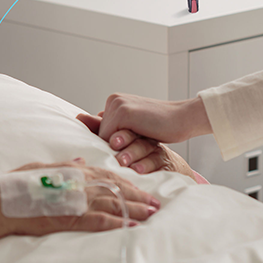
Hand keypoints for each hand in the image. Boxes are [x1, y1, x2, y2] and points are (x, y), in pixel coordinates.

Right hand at [5, 159, 160, 234]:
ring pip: (112, 203)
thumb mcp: (42, 167)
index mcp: (73, 171)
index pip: (108, 174)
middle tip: (156, 203)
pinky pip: (97, 220)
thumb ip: (65, 165)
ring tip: (151, 214)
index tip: (141, 188)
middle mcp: (78, 183)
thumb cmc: (16, 185)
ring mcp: (74, 200)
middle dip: (138, 196)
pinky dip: (115, 222)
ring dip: (134, 209)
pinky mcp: (67, 217)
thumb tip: (81, 160)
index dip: (127, 182)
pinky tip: (130, 226)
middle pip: (116, 188)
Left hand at [77, 113, 195, 179]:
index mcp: (115, 103)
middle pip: (101, 135)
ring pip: (106, 138)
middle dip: (112, 149)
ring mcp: (119, 105)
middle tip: (127, 155)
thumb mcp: (134, 128)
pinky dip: (121, 149)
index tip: (125, 149)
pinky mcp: (125, 112)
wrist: (182, 118)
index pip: (101, 131)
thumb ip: (111, 128)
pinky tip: (129, 156)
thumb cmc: (159, 126)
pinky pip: (112, 138)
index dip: (111, 145)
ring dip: (116, 151)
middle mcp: (114, 101)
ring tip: (122, 161)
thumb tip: (80, 120)